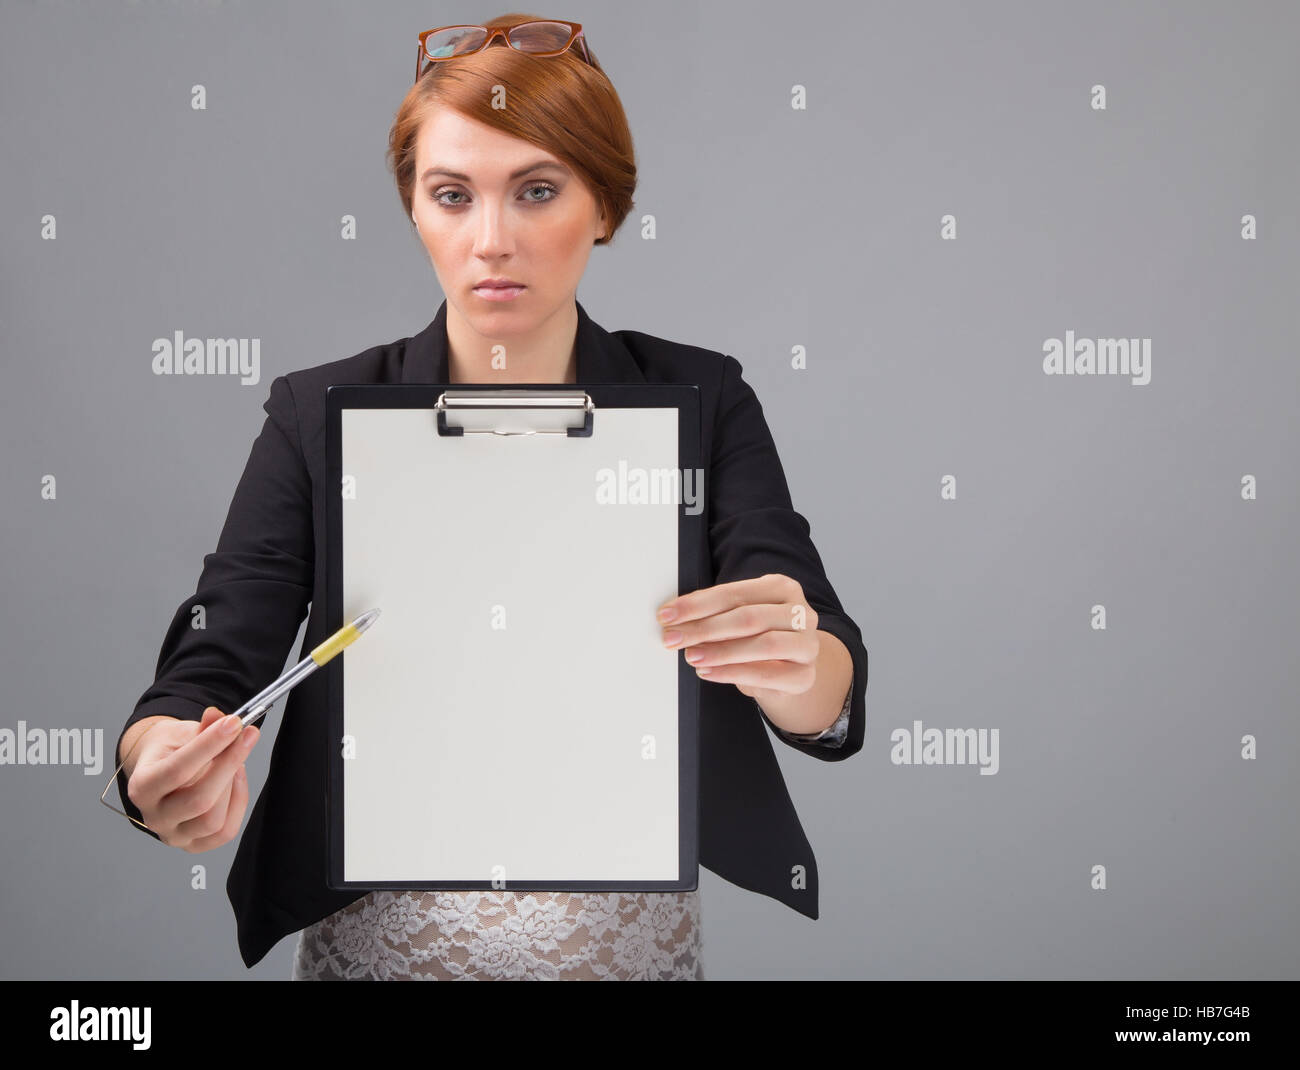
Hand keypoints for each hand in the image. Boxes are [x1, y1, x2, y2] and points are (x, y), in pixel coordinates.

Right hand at [125, 706, 260, 852]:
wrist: (162, 771)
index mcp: (141, 787)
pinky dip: (238, 802)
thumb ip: (201, 727)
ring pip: (213, 820)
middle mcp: (154, 817)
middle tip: (247, 735)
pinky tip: (236, 778)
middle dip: (229, 763)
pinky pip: (225, 832)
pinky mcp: (195, 845)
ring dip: (233, 784)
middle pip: (199, 801)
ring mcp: (174, 836)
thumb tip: (217, 716)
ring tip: (236, 758)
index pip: (177, 770)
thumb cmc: (171, 752)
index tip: (234, 723)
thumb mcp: (181, 733)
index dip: (209, 745)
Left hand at [657, 573, 818, 704]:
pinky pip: (767, 674)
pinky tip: (708, 672)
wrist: (788, 672)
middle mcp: (801, 612)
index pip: (734, 593)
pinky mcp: (804, 675)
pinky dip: (732, 673)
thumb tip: (674, 618)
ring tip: (691, 655)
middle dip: (704, 628)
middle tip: (673, 637)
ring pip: (763, 644)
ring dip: (720, 651)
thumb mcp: (738, 619)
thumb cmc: (757, 639)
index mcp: (782, 588)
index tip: (668, 614)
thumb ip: (715, 614)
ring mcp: (807, 644)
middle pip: (748, 617)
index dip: (697, 604)